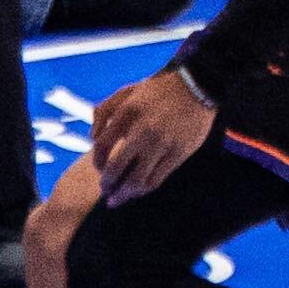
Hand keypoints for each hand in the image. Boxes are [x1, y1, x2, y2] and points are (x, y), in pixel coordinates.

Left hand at [84, 62, 214, 195]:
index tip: (99, 169)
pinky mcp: (178, 153)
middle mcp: (142, 130)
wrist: (196, 88)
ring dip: (124, 193)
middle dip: (107, 183)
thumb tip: (92, 137)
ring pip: (136, 179)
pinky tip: (138, 192)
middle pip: (116, 167)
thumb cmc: (159, 91)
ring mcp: (161, 144)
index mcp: (127, 113)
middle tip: (105, 190)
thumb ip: (105, 110)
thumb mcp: (128, 91)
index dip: (97, 162)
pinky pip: (156, 179)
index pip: (102, 145)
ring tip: (117, 199)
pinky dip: (143, 190)